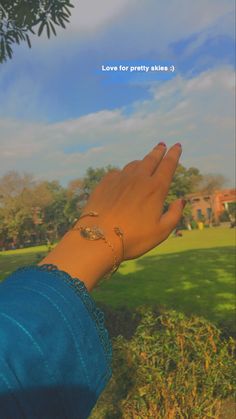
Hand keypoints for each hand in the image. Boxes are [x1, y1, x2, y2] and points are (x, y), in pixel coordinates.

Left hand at [81, 142, 184, 261]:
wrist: (99, 238)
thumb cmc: (133, 238)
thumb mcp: (161, 231)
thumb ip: (175, 214)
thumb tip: (181, 200)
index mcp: (155, 188)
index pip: (168, 165)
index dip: (174, 154)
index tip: (177, 146)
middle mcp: (138, 179)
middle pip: (150, 159)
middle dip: (158, 151)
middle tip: (161, 145)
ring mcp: (120, 179)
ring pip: (133, 165)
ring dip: (141, 161)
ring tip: (144, 162)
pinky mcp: (104, 184)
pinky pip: (117, 173)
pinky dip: (123, 173)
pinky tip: (122, 177)